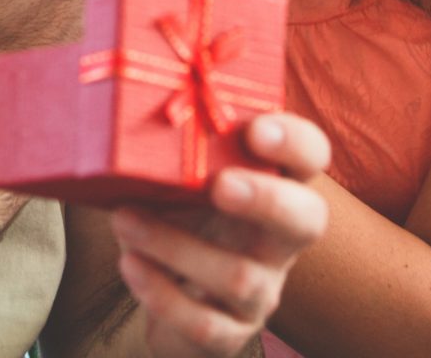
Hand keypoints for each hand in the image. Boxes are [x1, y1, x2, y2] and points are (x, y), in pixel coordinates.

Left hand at [111, 115, 331, 357]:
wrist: (165, 295)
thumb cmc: (176, 218)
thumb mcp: (175, 179)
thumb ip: (169, 147)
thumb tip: (119, 98)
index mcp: (274, 185)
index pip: (310, 157)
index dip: (295, 142)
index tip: (255, 130)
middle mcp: (279, 239)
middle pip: (307, 220)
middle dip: (268, 200)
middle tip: (221, 185)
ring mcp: (261, 290)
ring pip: (240, 277)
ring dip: (175, 245)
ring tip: (124, 219)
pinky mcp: (231, 333)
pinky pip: (206, 324)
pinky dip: (162, 293)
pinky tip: (131, 264)